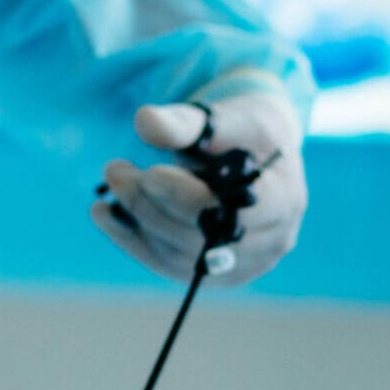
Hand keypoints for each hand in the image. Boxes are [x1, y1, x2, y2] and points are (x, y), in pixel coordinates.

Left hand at [93, 84, 306, 286]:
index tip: (150, 172)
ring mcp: (244, 264)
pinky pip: (168, 265)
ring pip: (181, 256)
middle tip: (114, 170)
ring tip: (111, 182)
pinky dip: (132, 240)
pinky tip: (104, 214)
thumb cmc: (244, 132)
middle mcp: (271, 241)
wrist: (258, 156)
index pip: (233, 211)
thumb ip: (188, 121)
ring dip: (137, 221)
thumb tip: (144, 121)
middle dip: (151, 205)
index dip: (186, 197)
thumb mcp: (225, 116)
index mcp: (285, 198)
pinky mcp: (215, 274)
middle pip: (201, 236)